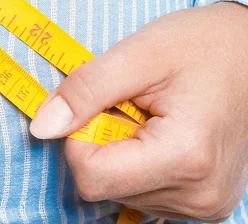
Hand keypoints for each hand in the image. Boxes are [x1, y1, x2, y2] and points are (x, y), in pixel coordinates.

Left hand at [29, 2, 247, 221]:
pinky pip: (143, 193)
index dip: (78, 137)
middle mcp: (200, 196)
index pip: (92, 177)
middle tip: (131, 106)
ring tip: (151, 117)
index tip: (99, 104)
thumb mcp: (138, 54)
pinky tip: (160, 136)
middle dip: (101, 142)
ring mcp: (205, 205)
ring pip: (120, 191)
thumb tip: (42, 128)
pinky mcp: (205, 203)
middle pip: (105, 186)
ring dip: (120, 153)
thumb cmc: (201, 44)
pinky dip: (138, 164)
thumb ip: (85, 91)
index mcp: (185, 158)